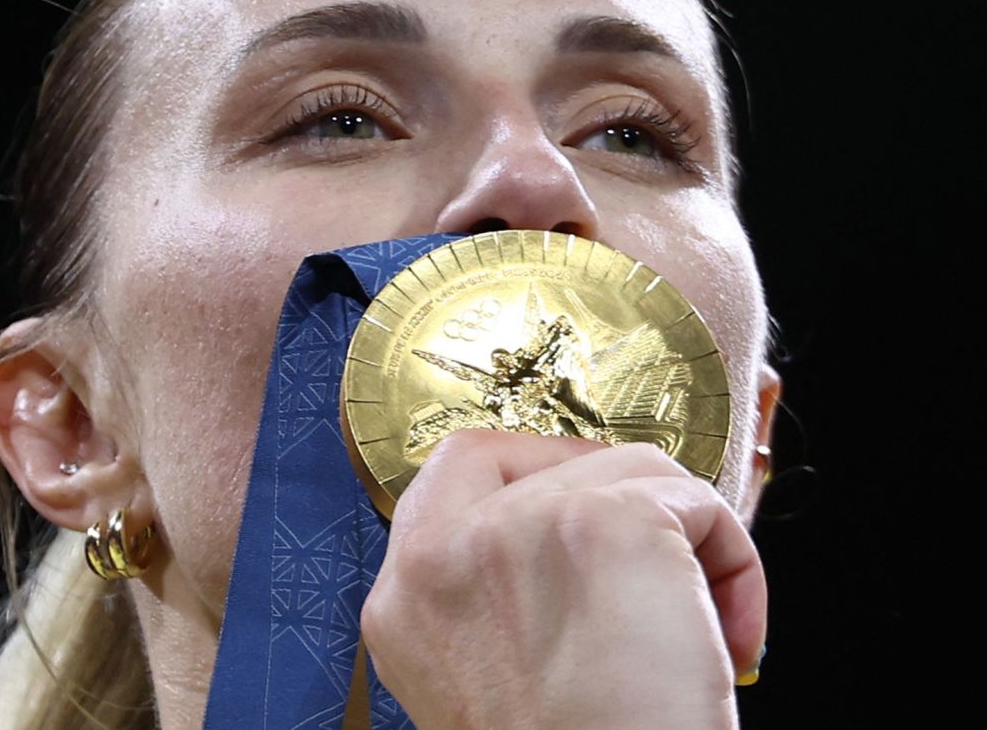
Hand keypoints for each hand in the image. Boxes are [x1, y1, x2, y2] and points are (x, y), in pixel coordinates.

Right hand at [361, 430, 765, 728]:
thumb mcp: (479, 677)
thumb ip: (492, 595)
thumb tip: (570, 550)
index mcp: (406, 598)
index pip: (459, 469)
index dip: (535, 473)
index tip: (584, 503)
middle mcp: (445, 553)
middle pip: (552, 461)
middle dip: (619, 502)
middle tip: (657, 560)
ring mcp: (520, 529)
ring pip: (631, 469)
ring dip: (686, 539)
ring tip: (703, 628)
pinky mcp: (609, 525)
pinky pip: (695, 499)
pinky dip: (732, 558)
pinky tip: (725, 634)